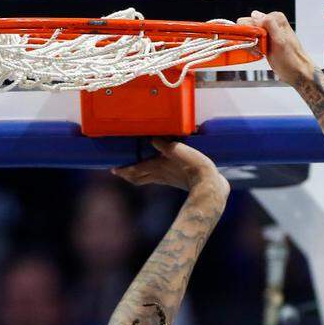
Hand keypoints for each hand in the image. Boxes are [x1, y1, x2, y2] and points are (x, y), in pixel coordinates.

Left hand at [112, 139, 229, 196]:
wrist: (210, 186)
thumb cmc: (193, 168)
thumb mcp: (177, 151)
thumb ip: (163, 144)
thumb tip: (151, 138)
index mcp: (156, 168)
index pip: (134, 171)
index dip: (123, 171)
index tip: (113, 170)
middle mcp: (159, 176)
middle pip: (138, 178)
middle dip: (129, 175)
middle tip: (121, 170)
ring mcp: (168, 180)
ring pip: (148, 179)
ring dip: (140, 175)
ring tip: (137, 168)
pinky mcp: (178, 180)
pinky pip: (160, 177)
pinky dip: (155, 173)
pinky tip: (160, 167)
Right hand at [237, 10, 314, 87]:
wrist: (296, 71)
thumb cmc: (292, 58)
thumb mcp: (280, 39)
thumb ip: (269, 24)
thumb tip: (256, 15)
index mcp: (275, 18)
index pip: (252, 18)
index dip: (250, 31)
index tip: (255, 41)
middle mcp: (270, 23)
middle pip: (248, 26)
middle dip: (250, 38)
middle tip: (258, 47)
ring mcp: (267, 33)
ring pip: (248, 35)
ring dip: (251, 45)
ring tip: (261, 52)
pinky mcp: (264, 42)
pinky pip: (251, 42)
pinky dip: (252, 49)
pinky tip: (260, 54)